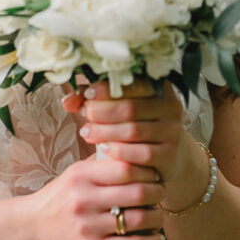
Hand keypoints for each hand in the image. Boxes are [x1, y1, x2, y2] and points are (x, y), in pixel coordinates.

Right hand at [32, 151, 163, 239]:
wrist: (33, 229)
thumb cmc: (62, 197)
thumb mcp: (77, 172)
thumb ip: (105, 163)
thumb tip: (141, 152)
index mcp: (82, 176)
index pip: (127, 167)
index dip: (148, 170)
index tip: (154, 173)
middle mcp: (84, 200)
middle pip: (137, 193)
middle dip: (158, 192)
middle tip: (161, 193)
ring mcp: (88, 227)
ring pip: (138, 220)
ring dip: (157, 218)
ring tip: (158, 215)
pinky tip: (156, 239)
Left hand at [70, 81, 207, 209]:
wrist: (170, 157)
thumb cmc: (138, 126)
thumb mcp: (122, 110)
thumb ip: (96, 101)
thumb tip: (67, 100)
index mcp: (160, 88)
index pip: (133, 83)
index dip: (107, 88)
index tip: (87, 94)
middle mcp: (171, 106)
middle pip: (129, 108)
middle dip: (101, 112)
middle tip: (84, 115)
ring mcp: (172, 131)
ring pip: (133, 131)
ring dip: (105, 132)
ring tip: (87, 133)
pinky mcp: (170, 154)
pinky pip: (142, 154)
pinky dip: (119, 152)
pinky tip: (104, 150)